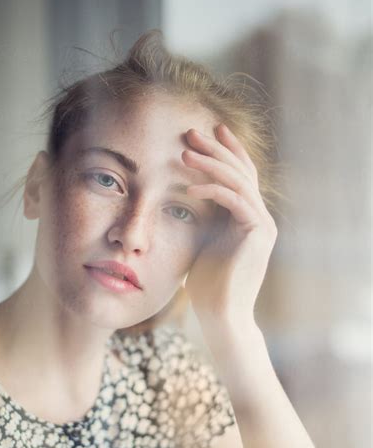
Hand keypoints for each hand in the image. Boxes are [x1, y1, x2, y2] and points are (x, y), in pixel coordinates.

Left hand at [181, 123, 277, 328]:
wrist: (222, 314)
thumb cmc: (208, 286)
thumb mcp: (202, 244)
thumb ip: (203, 221)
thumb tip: (184, 201)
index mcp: (248, 218)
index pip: (240, 175)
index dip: (226, 151)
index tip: (207, 132)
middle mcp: (260, 217)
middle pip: (242, 171)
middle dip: (216, 148)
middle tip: (192, 132)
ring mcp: (263, 224)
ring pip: (239, 181)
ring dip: (211, 163)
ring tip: (185, 152)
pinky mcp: (259, 232)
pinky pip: (235, 200)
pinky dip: (213, 189)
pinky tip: (190, 186)